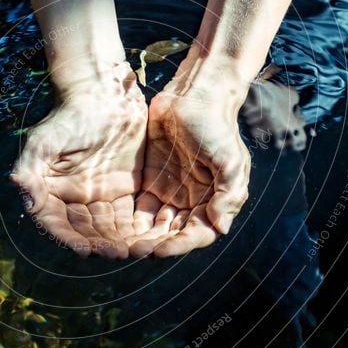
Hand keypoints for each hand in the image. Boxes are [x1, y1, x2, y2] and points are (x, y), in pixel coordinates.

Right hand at [12, 63, 146, 258]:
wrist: (103, 93)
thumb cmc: (69, 115)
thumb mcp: (43, 140)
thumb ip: (30, 171)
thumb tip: (27, 202)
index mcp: (53, 192)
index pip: (60, 224)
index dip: (73, 239)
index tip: (86, 251)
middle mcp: (76, 199)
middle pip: (88, 231)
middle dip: (103, 245)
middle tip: (120, 254)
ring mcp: (101, 195)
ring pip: (110, 227)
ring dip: (122, 241)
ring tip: (138, 250)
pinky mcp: (126, 188)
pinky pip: (131, 214)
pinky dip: (138, 227)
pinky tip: (151, 236)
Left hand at [128, 55, 251, 257]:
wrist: (195, 95)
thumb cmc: (217, 127)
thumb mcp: (231, 161)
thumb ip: (228, 195)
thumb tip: (221, 228)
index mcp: (214, 201)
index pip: (197, 233)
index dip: (180, 245)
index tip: (160, 250)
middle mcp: (192, 202)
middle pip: (173, 233)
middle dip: (155, 244)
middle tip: (135, 252)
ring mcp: (171, 192)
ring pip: (155, 225)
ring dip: (141, 237)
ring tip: (123, 245)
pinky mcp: (151, 180)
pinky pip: (140, 207)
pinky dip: (131, 219)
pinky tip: (116, 226)